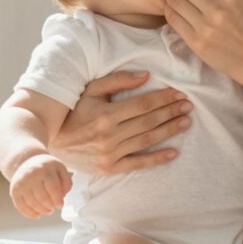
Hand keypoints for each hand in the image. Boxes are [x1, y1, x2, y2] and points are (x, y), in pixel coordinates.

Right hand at [9, 154, 71, 218]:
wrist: (27, 161)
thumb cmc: (47, 168)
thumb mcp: (60, 169)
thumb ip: (66, 182)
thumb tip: (62, 197)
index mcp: (45, 169)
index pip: (52, 187)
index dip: (57, 199)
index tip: (60, 206)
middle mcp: (31, 175)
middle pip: (42, 197)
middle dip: (50, 206)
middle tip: (53, 208)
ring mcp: (21, 183)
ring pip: (32, 203)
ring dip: (42, 211)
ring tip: (48, 211)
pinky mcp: (14, 191)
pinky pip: (21, 206)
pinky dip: (30, 214)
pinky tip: (37, 215)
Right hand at [49, 70, 192, 176]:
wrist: (53, 144)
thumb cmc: (75, 113)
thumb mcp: (91, 91)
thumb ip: (118, 81)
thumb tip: (146, 75)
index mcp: (105, 114)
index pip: (142, 105)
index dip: (163, 98)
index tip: (179, 93)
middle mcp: (109, 135)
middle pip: (148, 121)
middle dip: (171, 112)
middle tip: (189, 105)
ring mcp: (110, 153)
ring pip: (147, 140)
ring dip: (169, 131)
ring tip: (186, 122)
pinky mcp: (110, 168)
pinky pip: (138, 163)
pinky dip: (157, 159)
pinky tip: (174, 153)